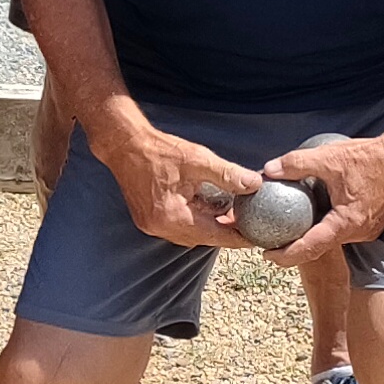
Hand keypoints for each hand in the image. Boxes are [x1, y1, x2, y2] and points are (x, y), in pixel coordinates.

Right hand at [91, 118, 258, 250]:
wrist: (123, 145)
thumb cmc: (158, 151)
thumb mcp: (198, 159)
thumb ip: (228, 174)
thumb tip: (255, 184)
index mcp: (174, 218)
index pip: (216, 236)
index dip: (240, 236)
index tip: (260, 235)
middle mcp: (161, 228)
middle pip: (205, 239)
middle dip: (227, 231)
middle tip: (248, 221)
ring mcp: (152, 226)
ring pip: (192, 235)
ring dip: (211, 226)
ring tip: (230, 213)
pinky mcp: (148, 220)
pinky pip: (179, 228)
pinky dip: (195, 221)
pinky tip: (205, 206)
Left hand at [260, 130, 383, 265]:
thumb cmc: (369, 157)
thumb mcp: (327, 157)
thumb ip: (295, 164)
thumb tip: (267, 170)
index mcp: (347, 222)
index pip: (312, 246)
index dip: (288, 254)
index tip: (267, 255)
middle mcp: (359, 232)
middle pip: (321, 246)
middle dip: (294, 248)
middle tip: (269, 242)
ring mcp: (368, 230)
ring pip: (332, 238)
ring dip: (311, 237)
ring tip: (285, 231)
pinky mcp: (372, 223)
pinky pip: (343, 230)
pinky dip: (325, 227)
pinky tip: (310, 217)